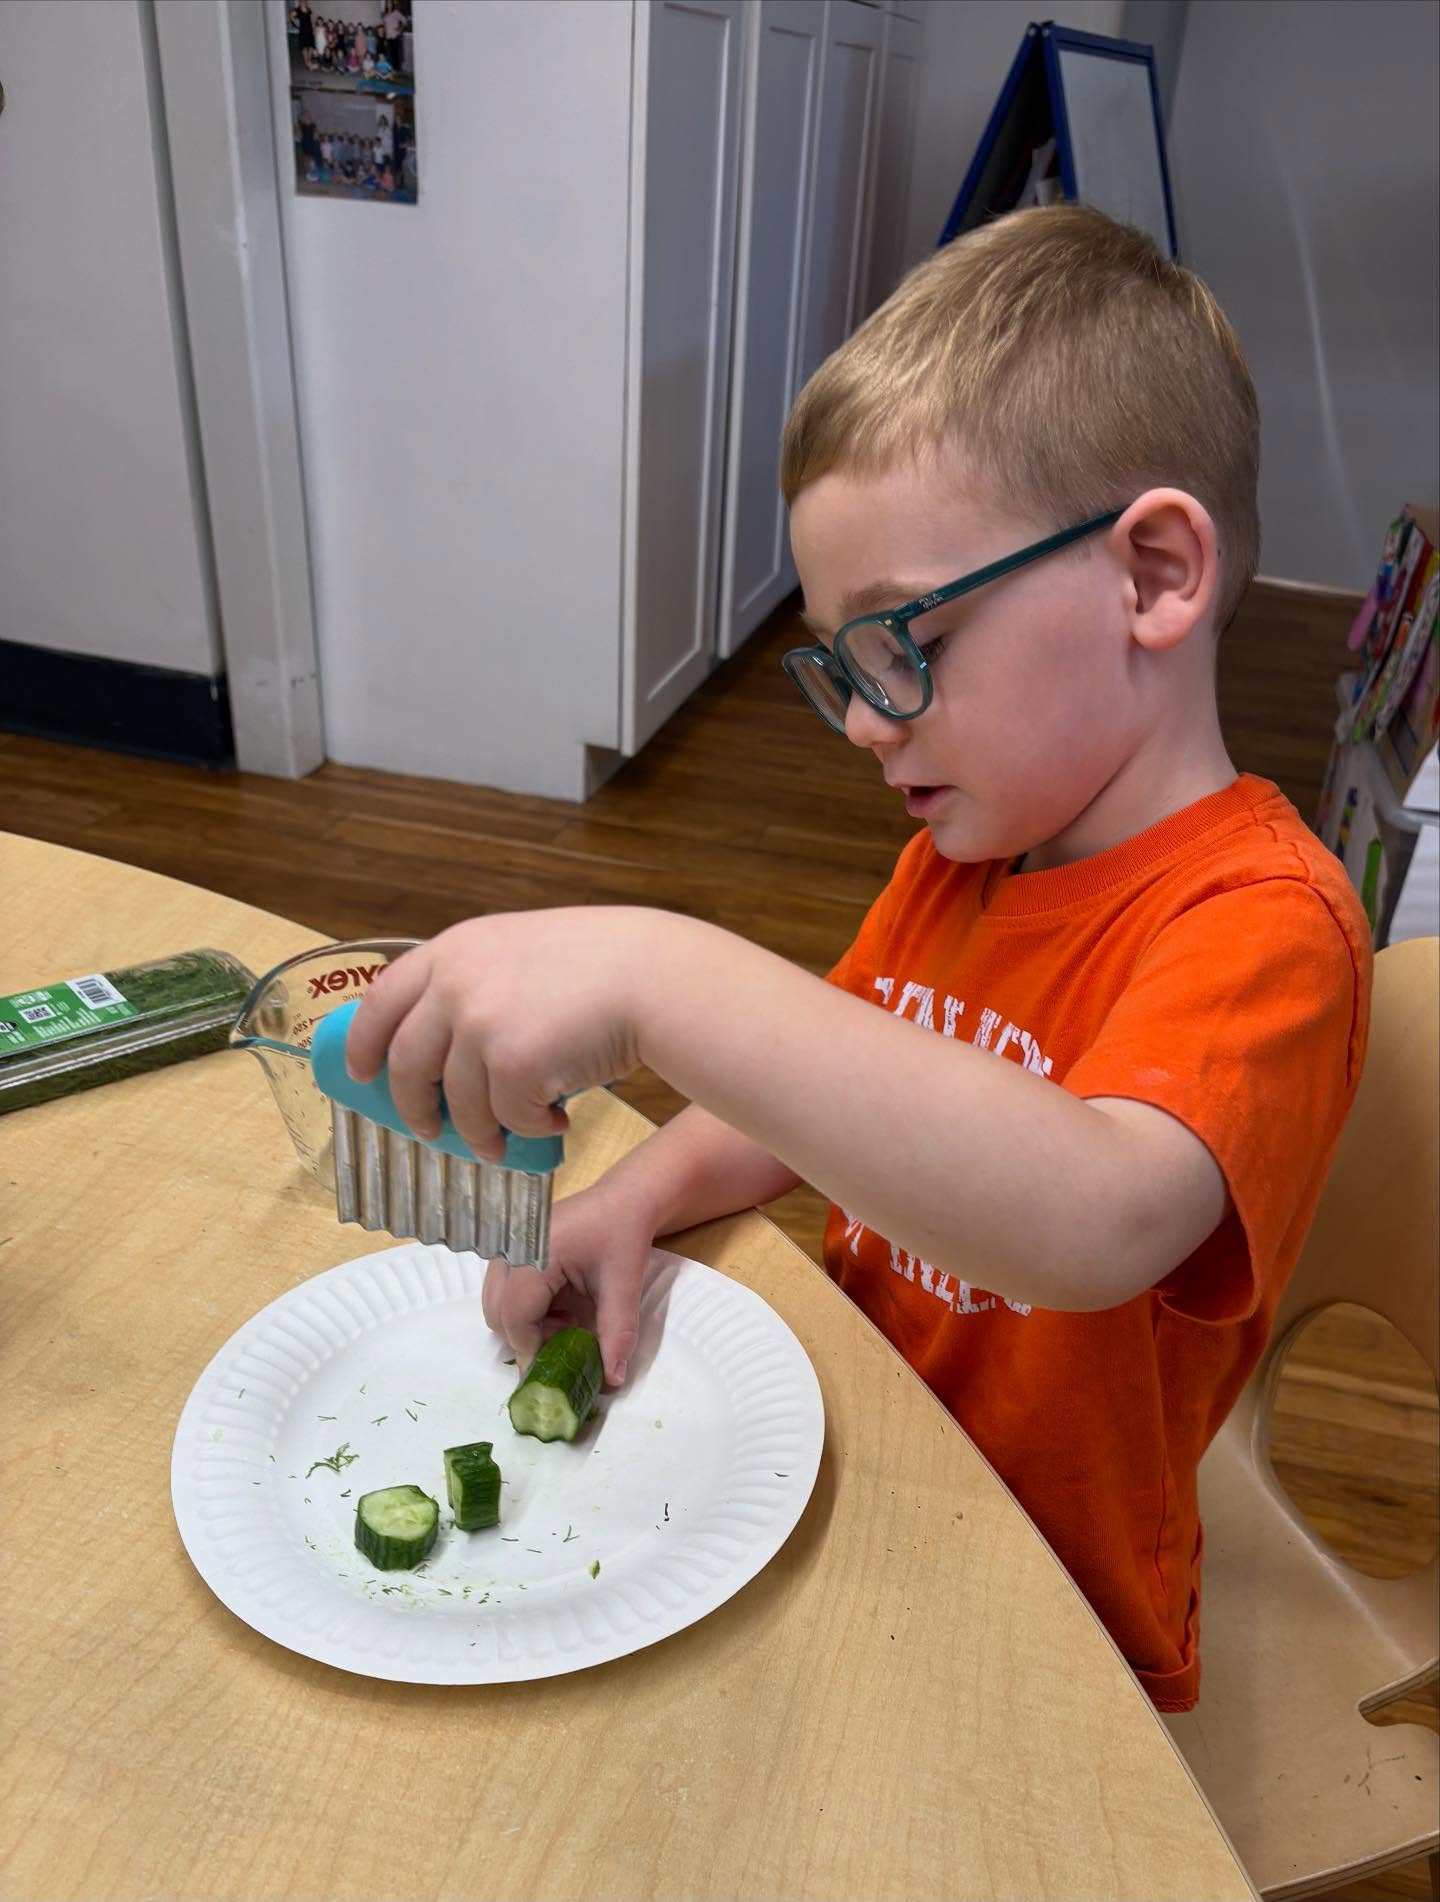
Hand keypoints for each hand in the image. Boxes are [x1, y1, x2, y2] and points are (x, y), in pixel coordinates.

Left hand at [344, 909, 660, 1159]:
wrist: (651, 976)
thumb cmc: (601, 964)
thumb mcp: (518, 950)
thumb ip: (476, 981)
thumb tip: (442, 1042)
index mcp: (455, 950)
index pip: (383, 1000)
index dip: (364, 1042)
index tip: (362, 1073)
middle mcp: (457, 984)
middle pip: (407, 1064)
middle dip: (415, 1107)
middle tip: (429, 1129)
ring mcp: (480, 1024)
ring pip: (458, 1103)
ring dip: (479, 1132)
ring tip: (502, 1142)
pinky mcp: (512, 1064)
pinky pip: (506, 1117)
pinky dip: (529, 1127)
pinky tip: (555, 1118)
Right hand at [483, 1175, 655, 1385]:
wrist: (621, 1201)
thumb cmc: (622, 1236)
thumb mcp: (624, 1285)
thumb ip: (616, 1333)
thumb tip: (611, 1380)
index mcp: (534, 1252)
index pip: (516, 1315)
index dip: (532, 1348)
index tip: (557, 1367)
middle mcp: (510, 1248)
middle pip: (497, 1314)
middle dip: (529, 1338)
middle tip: (567, 1338)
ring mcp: (504, 1247)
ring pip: (495, 1306)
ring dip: (525, 1325)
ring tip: (565, 1318)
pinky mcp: (507, 1251)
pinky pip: (500, 1293)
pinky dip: (524, 1309)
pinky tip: (557, 1304)